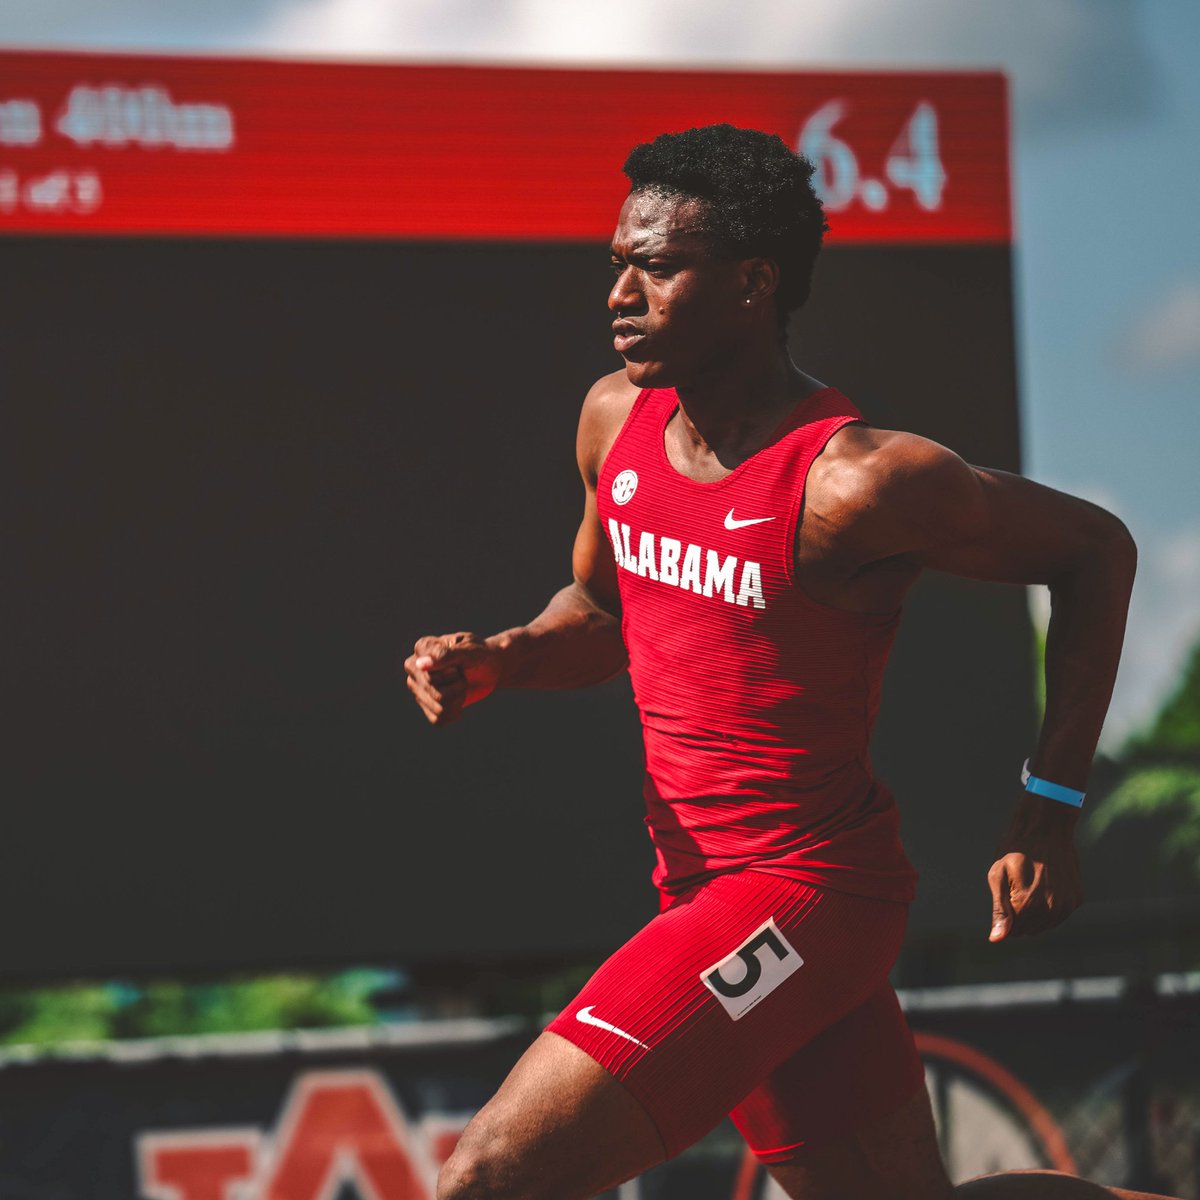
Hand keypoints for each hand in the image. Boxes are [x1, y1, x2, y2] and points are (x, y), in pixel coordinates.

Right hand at [405, 631, 502, 725]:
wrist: (490, 667)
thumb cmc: (480, 654)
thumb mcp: (470, 651)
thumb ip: (446, 655)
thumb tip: (420, 664)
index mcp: (422, 648)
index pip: (431, 675)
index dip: (452, 674)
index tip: (460, 664)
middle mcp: (415, 668)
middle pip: (436, 693)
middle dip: (458, 687)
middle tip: (463, 675)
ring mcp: (418, 687)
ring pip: (439, 709)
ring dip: (459, 699)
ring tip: (461, 686)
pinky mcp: (426, 704)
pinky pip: (438, 720)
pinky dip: (455, 713)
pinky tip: (459, 701)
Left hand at [987, 793, 1083, 941]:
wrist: (1046, 828)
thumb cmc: (1016, 850)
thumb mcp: (998, 876)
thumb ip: (1000, 911)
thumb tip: (996, 940)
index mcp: (1030, 905)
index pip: (1013, 931)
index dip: (1005, 914)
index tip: (1005, 892)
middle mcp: (1053, 910)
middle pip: (1029, 929)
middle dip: (1019, 914)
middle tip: (1017, 885)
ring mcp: (1067, 905)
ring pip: (1045, 925)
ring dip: (1034, 912)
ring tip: (1030, 884)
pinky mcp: (1077, 899)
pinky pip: (1059, 915)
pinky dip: (1049, 906)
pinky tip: (1044, 885)